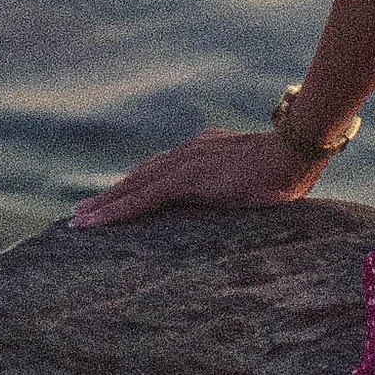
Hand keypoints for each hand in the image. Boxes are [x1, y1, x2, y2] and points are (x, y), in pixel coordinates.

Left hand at [71, 128, 327, 228]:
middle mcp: (188, 153)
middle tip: (84, 211)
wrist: (294, 153)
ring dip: (105, 203)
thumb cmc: (288, 168)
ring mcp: (184, 164)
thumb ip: (241, 185)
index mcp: (205, 152)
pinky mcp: (184, 179)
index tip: (118, 197)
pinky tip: (95, 222)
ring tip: (79, 220)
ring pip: (133, 186)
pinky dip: (115, 210)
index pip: (163, 169)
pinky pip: (141, 198)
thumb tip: (246, 202)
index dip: (137, 184)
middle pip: (140, 176)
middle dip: (112, 194)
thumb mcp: (257, 177)